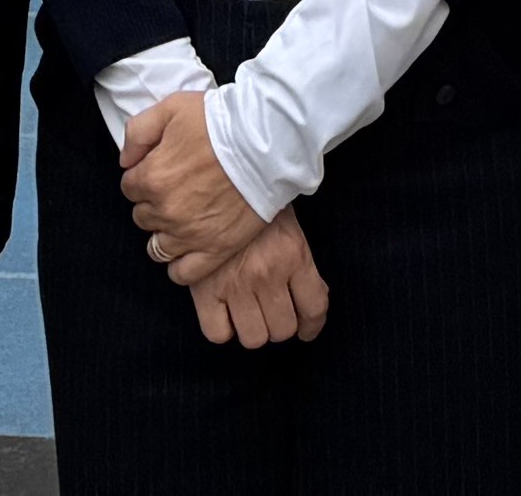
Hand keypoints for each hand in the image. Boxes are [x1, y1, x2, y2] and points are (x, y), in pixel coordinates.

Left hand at [120, 88, 266, 279]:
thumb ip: (138, 132)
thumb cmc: (220, 121)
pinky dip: (179, 265)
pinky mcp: (215, 250)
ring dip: (165, 232)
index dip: (144, 175)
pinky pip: (182, 273)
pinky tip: (188, 247)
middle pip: (143, 217)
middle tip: (179, 188)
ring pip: (157, 247)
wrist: (266, 142)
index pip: (129, 187)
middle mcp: (165, 211)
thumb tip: (126, 160)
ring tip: (185, 216)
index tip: (163, 168)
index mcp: (151, 177)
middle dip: (154, 203)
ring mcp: (189, 235)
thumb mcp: (171, 107)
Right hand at [188, 211, 328, 348]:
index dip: (313, 326)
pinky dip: (222, 329)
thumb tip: (315, 295)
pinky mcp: (204, 290)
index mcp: (293, 254)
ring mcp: (235, 284)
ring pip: (253, 338)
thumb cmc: (252, 201)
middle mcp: (266, 273)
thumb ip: (301, 262)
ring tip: (248, 312)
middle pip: (283, 330)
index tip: (307, 329)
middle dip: (280, 325)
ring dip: (253, 330)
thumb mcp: (287, 224)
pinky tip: (224, 312)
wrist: (213, 182)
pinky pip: (218, 334)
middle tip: (272, 312)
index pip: (314, 308)